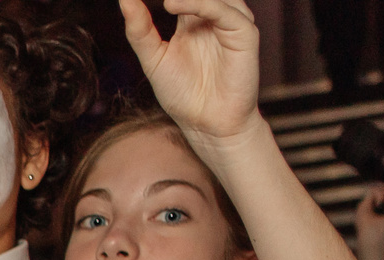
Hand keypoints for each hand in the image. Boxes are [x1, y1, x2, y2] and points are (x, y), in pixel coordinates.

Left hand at [118, 0, 259, 144]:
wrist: (206, 123)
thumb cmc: (182, 94)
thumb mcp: (153, 58)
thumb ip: (140, 29)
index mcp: (194, 16)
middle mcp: (214, 15)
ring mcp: (231, 22)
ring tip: (163, 0)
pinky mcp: (244, 34)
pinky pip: (226, 12)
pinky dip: (202, 4)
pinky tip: (172, 5)